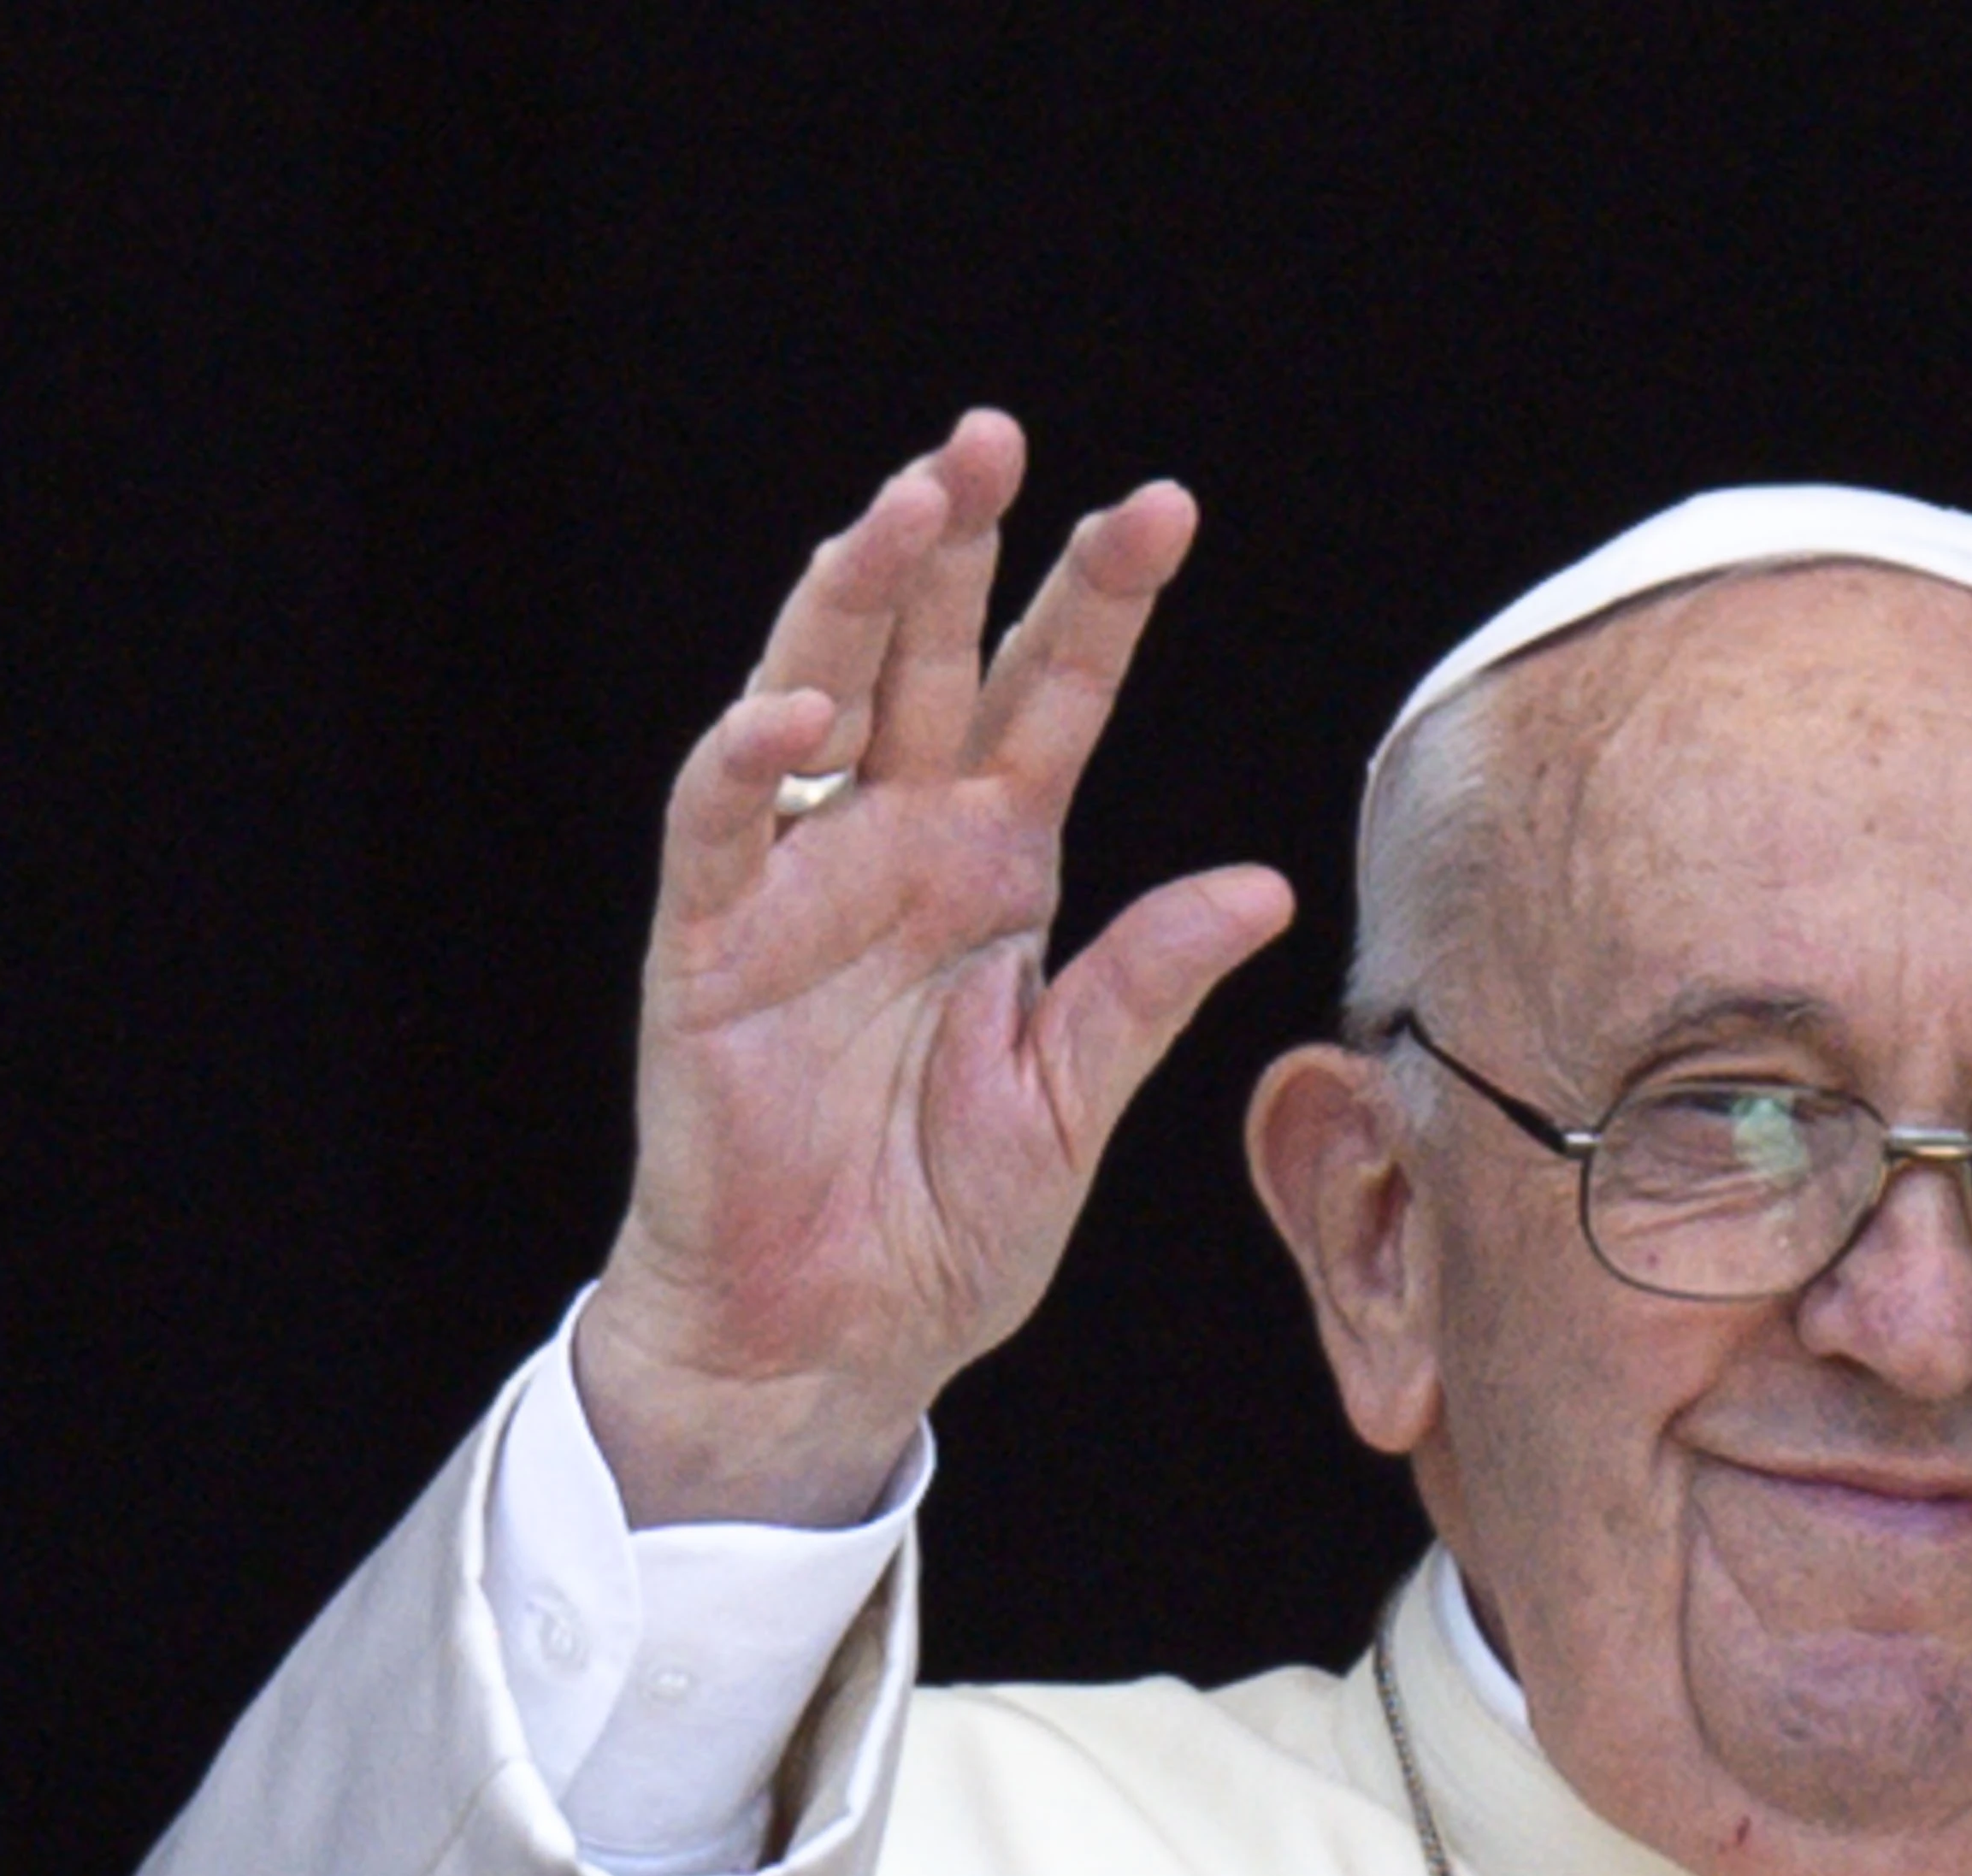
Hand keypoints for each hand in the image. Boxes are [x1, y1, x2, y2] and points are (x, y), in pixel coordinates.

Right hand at [583, 409, 1298, 1522]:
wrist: (830, 1342)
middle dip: (958, 546)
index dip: (1097, 604)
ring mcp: (797, 886)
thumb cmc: (942, 1230)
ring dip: (853, 599)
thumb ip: (1145, 987)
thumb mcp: (1073, 1104)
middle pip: (929, 660)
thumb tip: (1263, 884)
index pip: (1053, 702)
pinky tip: (792, 709)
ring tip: (904, 508)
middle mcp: (897, 850)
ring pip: (817, 697)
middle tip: (994, 436)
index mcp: (996, 873)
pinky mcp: (708, 946)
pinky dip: (748, 763)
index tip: (1159, 508)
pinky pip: (720, 828)